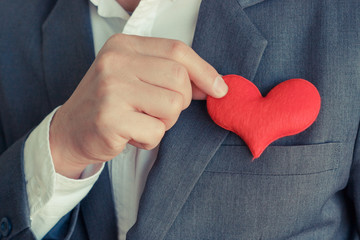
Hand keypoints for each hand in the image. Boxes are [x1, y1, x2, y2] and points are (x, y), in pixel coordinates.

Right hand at [49, 34, 227, 177]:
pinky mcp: (110, 119)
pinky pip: (156, 131)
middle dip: (180, 101)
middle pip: (178, 78)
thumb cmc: (109, 104)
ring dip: (166, 121)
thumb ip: (169, 74)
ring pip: (172, 105)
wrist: (70, 131)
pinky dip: (151, 139)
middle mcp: (115, 62)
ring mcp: (110, 89)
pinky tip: (131, 135)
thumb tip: (212, 85)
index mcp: (123, 45)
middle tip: (160, 111)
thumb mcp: (135, 77)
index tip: (219, 89)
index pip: (177, 50)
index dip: (204, 71)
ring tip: (142, 121)